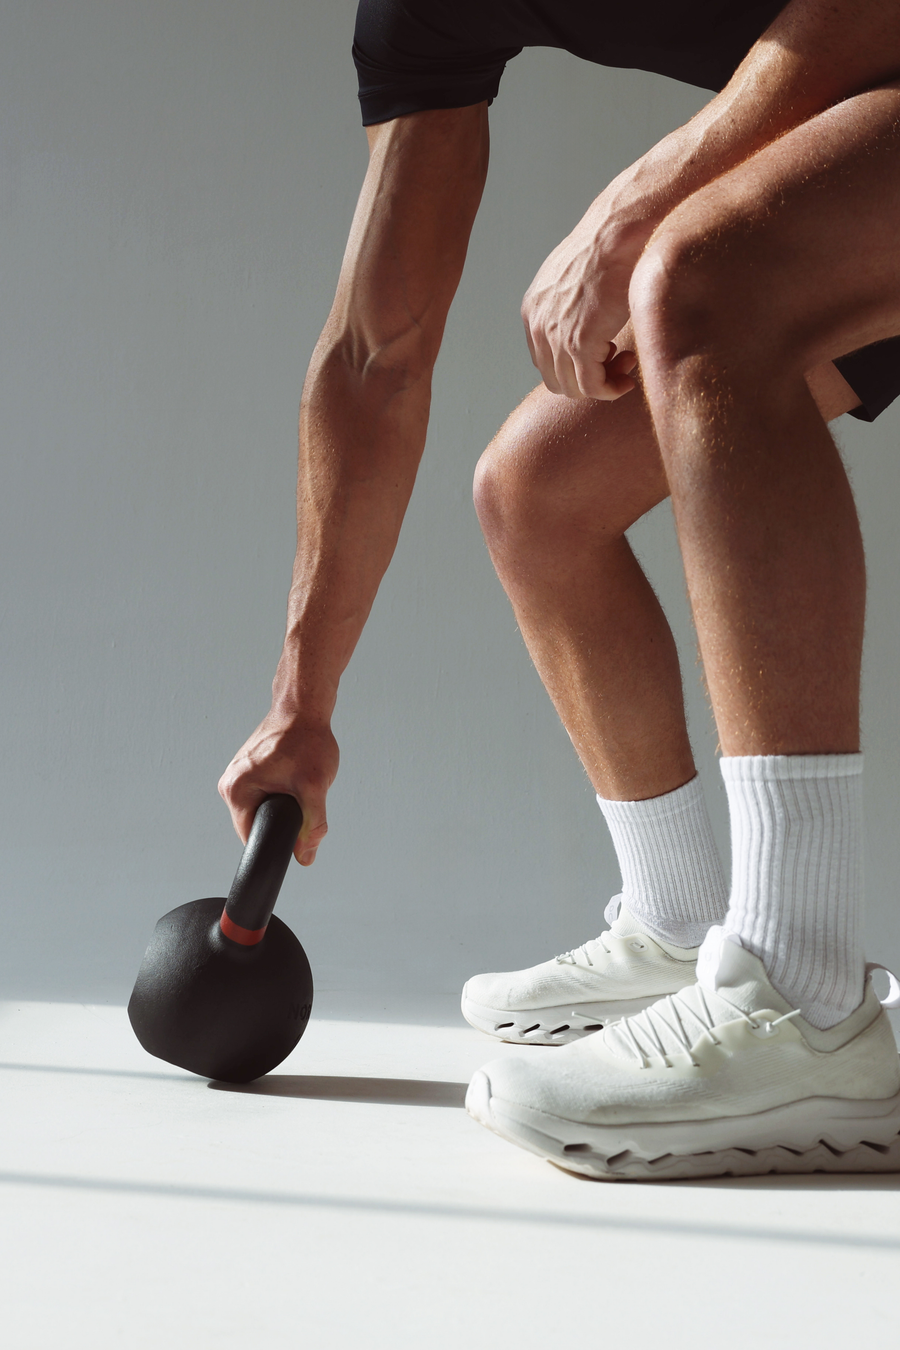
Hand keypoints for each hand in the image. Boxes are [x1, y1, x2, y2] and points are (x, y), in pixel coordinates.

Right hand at [217, 711, 339, 865]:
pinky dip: (280, 793)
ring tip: (297, 784)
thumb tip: (305, 856)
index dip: (276, 842)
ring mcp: (237, 775)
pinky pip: (263, 794)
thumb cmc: (305, 738)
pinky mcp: (247, 769)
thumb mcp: (314, 787)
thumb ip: (312, 826)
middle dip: (282, 821)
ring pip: (262, 809)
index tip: (294, 835)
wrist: (303, 708)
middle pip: (257, 824)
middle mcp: (230, 784)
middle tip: (301, 799)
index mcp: (236, 790)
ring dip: (282, 806)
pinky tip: (292, 778)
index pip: (252, 838)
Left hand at [521, 209, 639, 400]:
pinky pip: (591, 387)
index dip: (576, 367)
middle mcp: (537, 325)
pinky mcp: (578, 342)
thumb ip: (571, 309)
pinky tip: (627, 378)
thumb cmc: (608, 249)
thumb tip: (589, 331)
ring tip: (627, 364)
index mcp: (533, 311)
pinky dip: (610, 390)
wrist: (618, 232)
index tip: (605, 354)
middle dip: (588, 380)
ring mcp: (555, 335)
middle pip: (557, 379)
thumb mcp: (575, 281)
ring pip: (573, 388)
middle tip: (619, 362)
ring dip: (603, 384)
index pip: (546, 361)